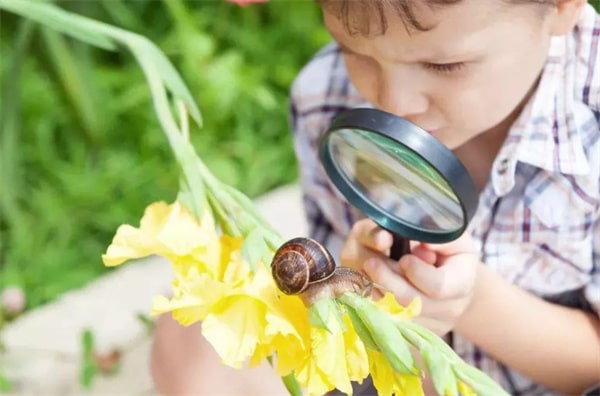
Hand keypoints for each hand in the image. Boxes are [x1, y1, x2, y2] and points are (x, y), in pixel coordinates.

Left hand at [339, 219, 479, 335]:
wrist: (450, 276)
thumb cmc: (446, 248)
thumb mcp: (446, 233)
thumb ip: (434, 235)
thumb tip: (419, 245)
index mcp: (462, 283)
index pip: (439, 286)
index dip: (418, 273)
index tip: (405, 258)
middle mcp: (448, 310)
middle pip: (412, 303)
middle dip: (389, 281)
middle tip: (371, 262)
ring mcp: (430, 325)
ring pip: (396, 314)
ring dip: (377, 291)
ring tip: (367, 270)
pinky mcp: (411, 333)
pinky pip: (387, 322)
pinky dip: (373, 302)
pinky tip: (367, 285)